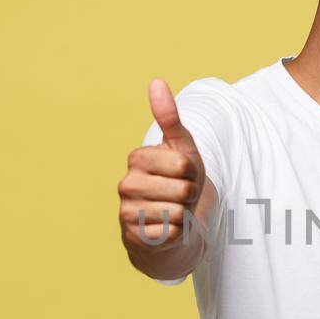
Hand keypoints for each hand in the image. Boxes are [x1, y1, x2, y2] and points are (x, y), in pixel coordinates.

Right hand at [117, 79, 205, 251]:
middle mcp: (126, 184)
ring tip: (174, 211)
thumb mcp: (181, 148)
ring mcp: (127, 212)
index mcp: (137, 158)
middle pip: (183, 189)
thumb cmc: (177, 180)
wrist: (170, 221)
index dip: (193, 173)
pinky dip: (177, 233)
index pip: (184, 165)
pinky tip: (167, 228)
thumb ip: (170, 118)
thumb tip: (156, 81)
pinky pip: (172, 233)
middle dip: (190, 195)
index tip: (184, 175)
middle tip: (180, 196)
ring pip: (178, 212)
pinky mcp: (134, 237)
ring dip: (184, 214)